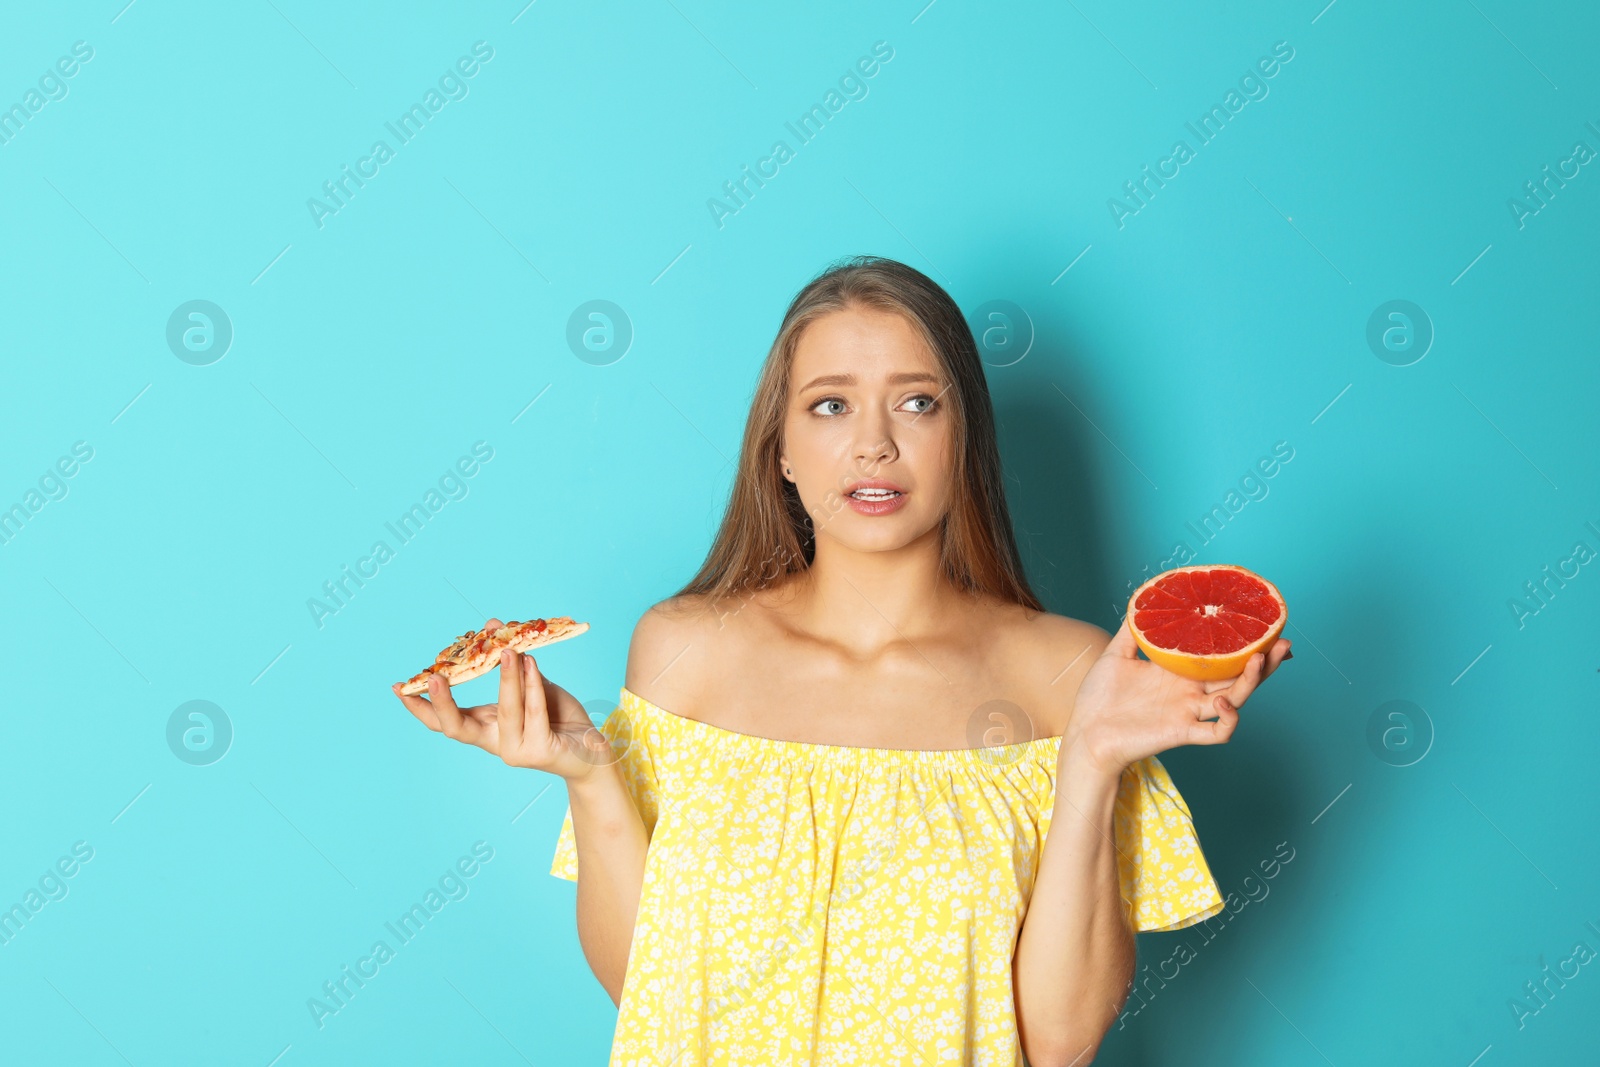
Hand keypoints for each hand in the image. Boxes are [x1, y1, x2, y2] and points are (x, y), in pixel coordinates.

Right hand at [392, 617, 610, 780]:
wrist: (592, 750)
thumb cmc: (558, 717)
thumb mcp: (532, 683)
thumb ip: (511, 661)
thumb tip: (491, 624)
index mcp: (485, 728)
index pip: (444, 721)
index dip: (420, 707)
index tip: (399, 686)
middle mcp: (495, 742)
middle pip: (456, 729)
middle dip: (442, 703)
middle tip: (434, 677)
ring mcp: (516, 750)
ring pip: (504, 711)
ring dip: (504, 679)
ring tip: (505, 650)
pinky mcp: (540, 750)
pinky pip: (534, 711)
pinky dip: (532, 685)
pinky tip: (532, 664)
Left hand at [1063, 613, 1290, 776]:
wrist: (1086, 732)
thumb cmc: (1100, 698)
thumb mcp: (1116, 655)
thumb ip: (1132, 630)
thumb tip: (1141, 600)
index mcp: (1181, 673)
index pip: (1223, 658)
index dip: (1244, 645)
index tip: (1263, 625)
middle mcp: (1191, 692)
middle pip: (1239, 677)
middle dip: (1264, 661)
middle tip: (1282, 642)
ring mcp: (1189, 713)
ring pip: (1236, 699)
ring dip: (1251, 682)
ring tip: (1257, 661)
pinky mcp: (1182, 733)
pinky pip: (1218, 733)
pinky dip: (1229, 720)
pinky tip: (1222, 702)